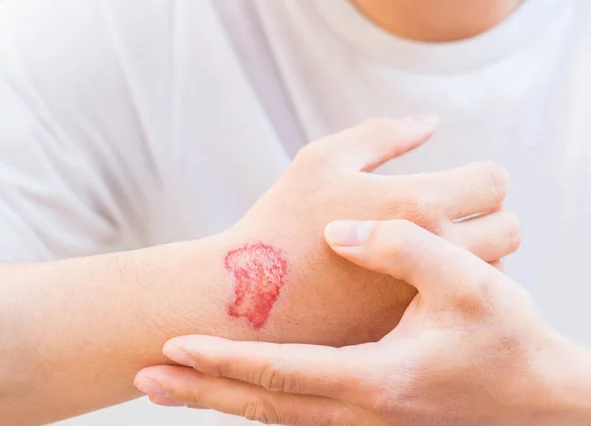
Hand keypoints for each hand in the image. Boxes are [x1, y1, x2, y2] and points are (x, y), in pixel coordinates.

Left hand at [137, 220, 590, 424]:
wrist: (540, 399)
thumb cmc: (508, 341)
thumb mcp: (469, 282)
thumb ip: (402, 248)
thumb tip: (340, 232)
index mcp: (377, 381)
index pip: (282, 372)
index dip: (225, 359)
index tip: (174, 343)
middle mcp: (361, 413)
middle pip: (262, 405)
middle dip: (201, 391)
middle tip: (146, 377)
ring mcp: (364, 424)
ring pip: (275, 416)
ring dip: (220, 400)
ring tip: (173, 386)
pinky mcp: (371, 419)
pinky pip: (299, 415)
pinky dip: (258, 403)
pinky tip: (235, 390)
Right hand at [220, 116, 517, 344]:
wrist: (246, 297)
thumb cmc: (280, 220)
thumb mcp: (323, 159)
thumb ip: (383, 133)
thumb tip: (431, 122)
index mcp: (414, 204)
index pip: (493, 182)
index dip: (481, 175)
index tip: (460, 180)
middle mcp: (431, 255)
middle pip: (508, 229)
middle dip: (488, 215)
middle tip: (454, 211)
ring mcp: (423, 299)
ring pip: (492, 271)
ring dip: (478, 252)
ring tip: (437, 244)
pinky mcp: (409, 327)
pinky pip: (458, 304)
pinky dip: (451, 285)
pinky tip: (417, 276)